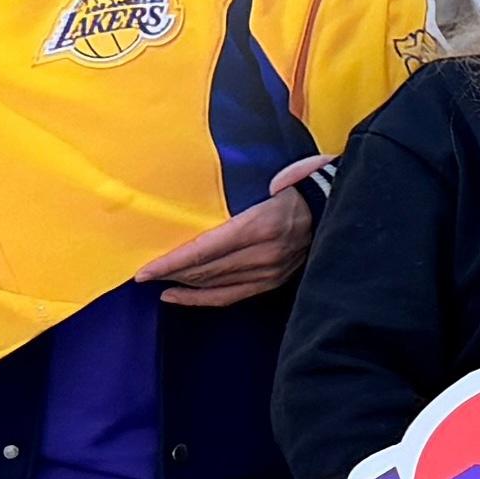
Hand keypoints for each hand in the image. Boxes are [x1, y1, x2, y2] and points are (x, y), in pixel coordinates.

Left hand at [135, 156, 326, 307]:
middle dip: (171, 274)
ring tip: (159, 282)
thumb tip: (206, 202)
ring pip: (215, 285)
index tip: (146, 270)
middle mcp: (263, 255)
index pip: (204, 251)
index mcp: (259, 226)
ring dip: (183, 285)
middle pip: (206, 271)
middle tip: (144, 274)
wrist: (334, 206)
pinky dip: (202, 298)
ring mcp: (269, 272)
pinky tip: (180, 296)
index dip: (172, 263)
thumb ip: (240, 192)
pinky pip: (230, 296)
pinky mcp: (273, 282)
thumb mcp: (271, 180)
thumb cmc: (298, 186)